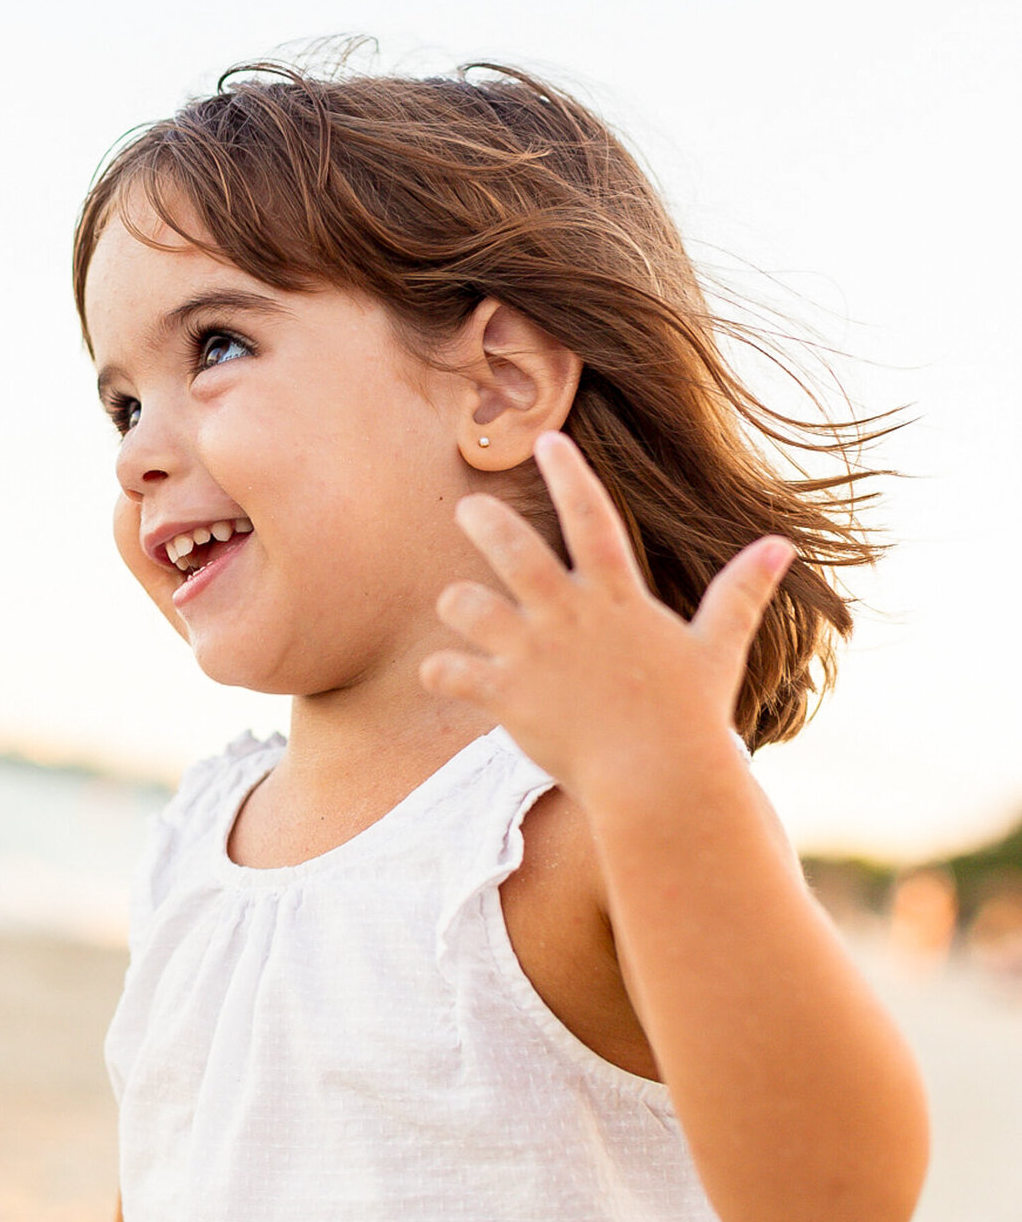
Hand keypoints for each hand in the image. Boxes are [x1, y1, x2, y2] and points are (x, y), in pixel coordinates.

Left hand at [420, 431, 793, 800]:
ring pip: (467, 605)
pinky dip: (440, 671)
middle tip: (468, 507)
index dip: (569, 475)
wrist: (658, 781)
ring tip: (454, 602)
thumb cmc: (691, 717)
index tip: (547, 440)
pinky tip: (439, 672)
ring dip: (455, 601)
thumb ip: (741, 593)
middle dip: (484, 520)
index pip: (590, 517)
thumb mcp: (719, 648)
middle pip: (513, 549)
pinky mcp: (506, 696)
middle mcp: (567, 615)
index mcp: (616, 598)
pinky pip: (452, 673)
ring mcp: (532, 654)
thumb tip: (782, 545)